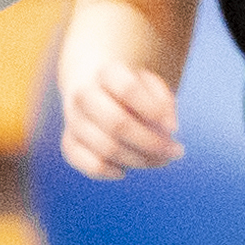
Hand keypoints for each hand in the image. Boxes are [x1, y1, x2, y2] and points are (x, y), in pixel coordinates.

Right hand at [57, 52, 185, 177]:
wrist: (99, 94)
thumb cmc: (135, 93)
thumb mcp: (154, 88)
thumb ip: (165, 103)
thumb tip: (169, 128)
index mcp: (107, 73)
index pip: (128, 90)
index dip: (155, 111)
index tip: (174, 128)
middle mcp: (84, 94)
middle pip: (116, 123)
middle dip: (151, 143)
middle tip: (174, 151)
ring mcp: (74, 119)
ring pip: (106, 147)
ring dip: (139, 160)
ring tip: (160, 161)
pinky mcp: (69, 143)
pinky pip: (88, 164)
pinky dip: (109, 171)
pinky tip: (124, 170)